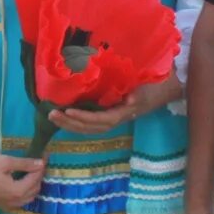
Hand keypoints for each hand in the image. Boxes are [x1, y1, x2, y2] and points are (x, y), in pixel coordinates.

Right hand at [0, 151, 43, 210]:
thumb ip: (25, 164)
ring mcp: (9, 206)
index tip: (44, 156)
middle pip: (35, 189)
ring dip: (33, 185)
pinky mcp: (2, 206)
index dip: (41, 166)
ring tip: (30, 171)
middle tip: (37, 162)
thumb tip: (41, 163)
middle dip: (38, 176)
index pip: (36, 178)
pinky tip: (21, 182)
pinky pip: (20, 201)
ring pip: (29, 197)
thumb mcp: (5, 161)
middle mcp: (15, 202)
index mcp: (18, 191)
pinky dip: (25, 192)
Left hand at [48, 78, 178, 136]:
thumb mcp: (147, 89)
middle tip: (51, 114)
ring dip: (70, 124)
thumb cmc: (153, 86)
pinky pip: (91, 123)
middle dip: (70, 123)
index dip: (84, 117)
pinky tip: (64, 117)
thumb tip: (130, 101)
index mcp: (123, 113)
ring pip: (89, 128)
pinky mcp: (109, 115)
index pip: (101, 119)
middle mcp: (116, 120)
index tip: (68, 110)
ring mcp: (113, 119)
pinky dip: (76, 122)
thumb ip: (138, 95)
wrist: (163, 89)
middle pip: (91, 127)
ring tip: (53, 116)